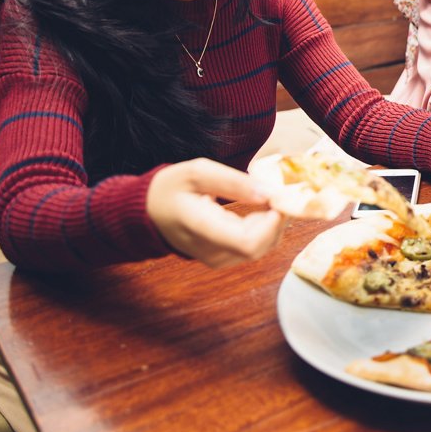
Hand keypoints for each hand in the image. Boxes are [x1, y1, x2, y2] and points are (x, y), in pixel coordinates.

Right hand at [147, 158, 285, 267]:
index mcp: (201, 228)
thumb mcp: (197, 172)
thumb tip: (269, 193)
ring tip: (269, 198)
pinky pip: (254, 247)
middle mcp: (211, 251)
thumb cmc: (171, 188)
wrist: (150, 210)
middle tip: (280, 193)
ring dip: (273, 224)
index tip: (278, 199)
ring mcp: (217, 259)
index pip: (247, 243)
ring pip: (261, 248)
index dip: (272, 224)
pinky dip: (265, 229)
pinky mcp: (223, 258)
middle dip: (277, 220)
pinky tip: (261, 210)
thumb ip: (233, 182)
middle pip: (259, 246)